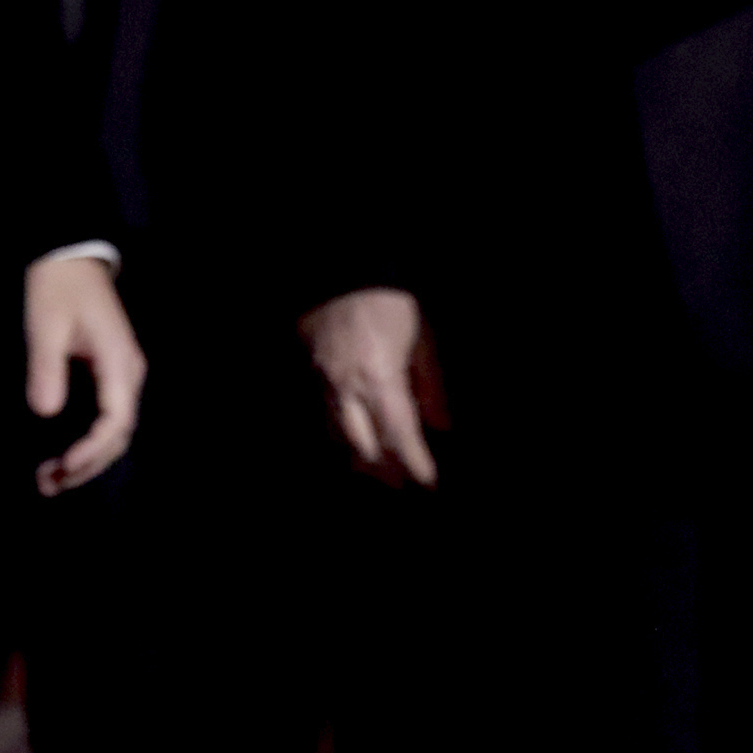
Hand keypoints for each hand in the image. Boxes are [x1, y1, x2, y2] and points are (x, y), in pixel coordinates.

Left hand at [26, 253, 145, 494]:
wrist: (70, 255)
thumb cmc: (57, 287)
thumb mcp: (45, 325)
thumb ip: (46, 369)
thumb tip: (45, 413)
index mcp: (120, 363)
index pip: (115, 422)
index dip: (91, 451)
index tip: (63, 467)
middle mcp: (129, 374)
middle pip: (118, 435)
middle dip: (87, 464)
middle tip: (49, 484)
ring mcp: (122, 374)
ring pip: (113, 430)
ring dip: (87, 458)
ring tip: (50, 481)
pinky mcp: (109, 373)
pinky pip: (105, 418)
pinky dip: (86, 441)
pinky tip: (61, 456)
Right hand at [300, 286, 446, 488]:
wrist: (343, 268)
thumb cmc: (390, 300)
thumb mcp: (423, 338)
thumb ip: (431, 385)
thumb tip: (440, 425)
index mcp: (380, 377)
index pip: (400, 434)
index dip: (416, 462)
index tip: (429, 481)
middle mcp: (348, 385)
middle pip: (364, 445)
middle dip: (385, 469)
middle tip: (403, 484)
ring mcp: (324, 379)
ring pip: (338, 434)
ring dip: (360, 455)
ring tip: (377, 470)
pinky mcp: (312, 371)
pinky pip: (325, 413)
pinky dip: (341, 432)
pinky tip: (353, 439)